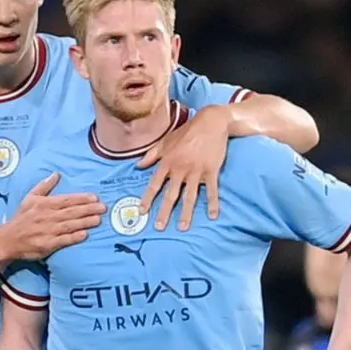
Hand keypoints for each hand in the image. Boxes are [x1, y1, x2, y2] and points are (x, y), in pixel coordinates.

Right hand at [0, 173, 105, 259]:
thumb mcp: (30, 198)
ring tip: (98, 219)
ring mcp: (47, 231)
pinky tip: (84, 234)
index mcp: (44, 204)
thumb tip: (56, 174)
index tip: (95, 197)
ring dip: (85, 222)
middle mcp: (47, 216)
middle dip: (88, 209)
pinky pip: (63, 240)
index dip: (81, 198)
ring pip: (69, 225)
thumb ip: (44, 186)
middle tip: (103, 208)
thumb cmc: (22, 218)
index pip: (66, 200)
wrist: (8, 240)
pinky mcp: (47, 244)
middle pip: (71, 212)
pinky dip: (74, 237)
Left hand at [137, 105, 230, 230]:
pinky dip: (213, 203)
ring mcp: (196, 171)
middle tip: (160, 227)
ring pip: (190, 196)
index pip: (155, 184)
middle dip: (165, 212)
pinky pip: (212, 190)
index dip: (148, 198)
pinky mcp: (211, 170)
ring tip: (183, 227)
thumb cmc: (186, 132)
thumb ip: (151, 155)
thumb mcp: (165, 141)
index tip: (142, 211)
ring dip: (186, 213)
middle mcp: (180, 168)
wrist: (211, 122)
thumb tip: (138, 166)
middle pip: (171, 194)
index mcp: (167, 162)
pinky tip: (212, 215)